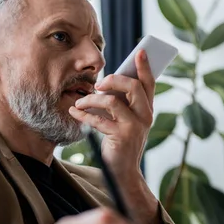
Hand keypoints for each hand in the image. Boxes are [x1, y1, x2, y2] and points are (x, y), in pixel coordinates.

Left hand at [68, 50, 153, 177]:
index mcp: (147, 109)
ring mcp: (135, 126)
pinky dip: (83, 115)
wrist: (122, 172)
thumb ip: (122, 103)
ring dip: (91, 99)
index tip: (139, 51)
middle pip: (133, 87)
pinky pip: (99, 120)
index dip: (145, 66)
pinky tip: (74, 113)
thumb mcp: (125, 120)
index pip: (149, 83)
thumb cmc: (120, 142)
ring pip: (113, 102)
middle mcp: (145, 116)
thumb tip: (106, 82)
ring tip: (79, 103)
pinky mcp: (121, 137)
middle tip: (98, 83)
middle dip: (113, 80)